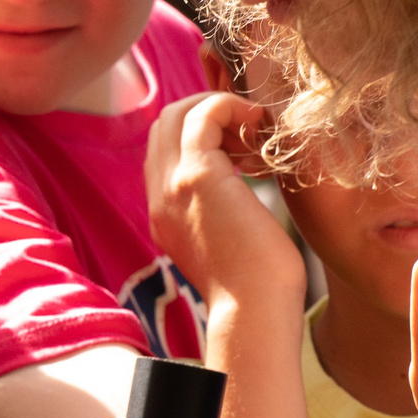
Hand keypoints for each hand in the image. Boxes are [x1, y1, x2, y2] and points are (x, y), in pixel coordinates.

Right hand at [145, 93, 302, 312]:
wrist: (253, 310)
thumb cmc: (257, 286)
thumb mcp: (228, 244)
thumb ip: (222, 215)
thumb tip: (243, 195)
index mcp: (164, 213)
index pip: (163, 151)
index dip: (197, 133)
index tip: (238, 142)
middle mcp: (160, 197)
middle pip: (162, 125)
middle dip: (203, 111)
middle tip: (245, 126)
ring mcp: (173, 185)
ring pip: (176, 114)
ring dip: (215, 106)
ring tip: (252, 126)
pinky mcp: (198, 177)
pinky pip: (203, 115)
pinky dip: (229, 106)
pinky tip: (256, 123)